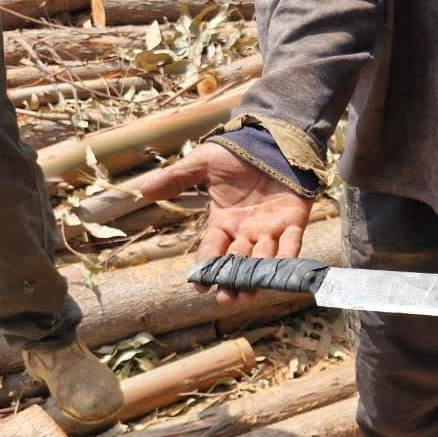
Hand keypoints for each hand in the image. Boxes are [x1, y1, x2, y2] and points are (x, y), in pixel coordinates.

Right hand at [141, 142, 312, 305]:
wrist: (270, 137)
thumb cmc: (236, 151)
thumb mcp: (203, 163)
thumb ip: (176, 178)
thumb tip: (143, 191)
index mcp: (224, 221)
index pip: (212, 250)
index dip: (206, 268)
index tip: (199, 285)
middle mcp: (247, 231)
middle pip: (237, 263)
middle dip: (232, 282)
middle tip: (226, 300)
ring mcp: (271, 228)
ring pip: (263, 260)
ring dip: (256, 280)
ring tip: (248, 297)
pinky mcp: (294, 221)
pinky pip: (291, 244)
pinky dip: (287, 259)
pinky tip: (280, 274)